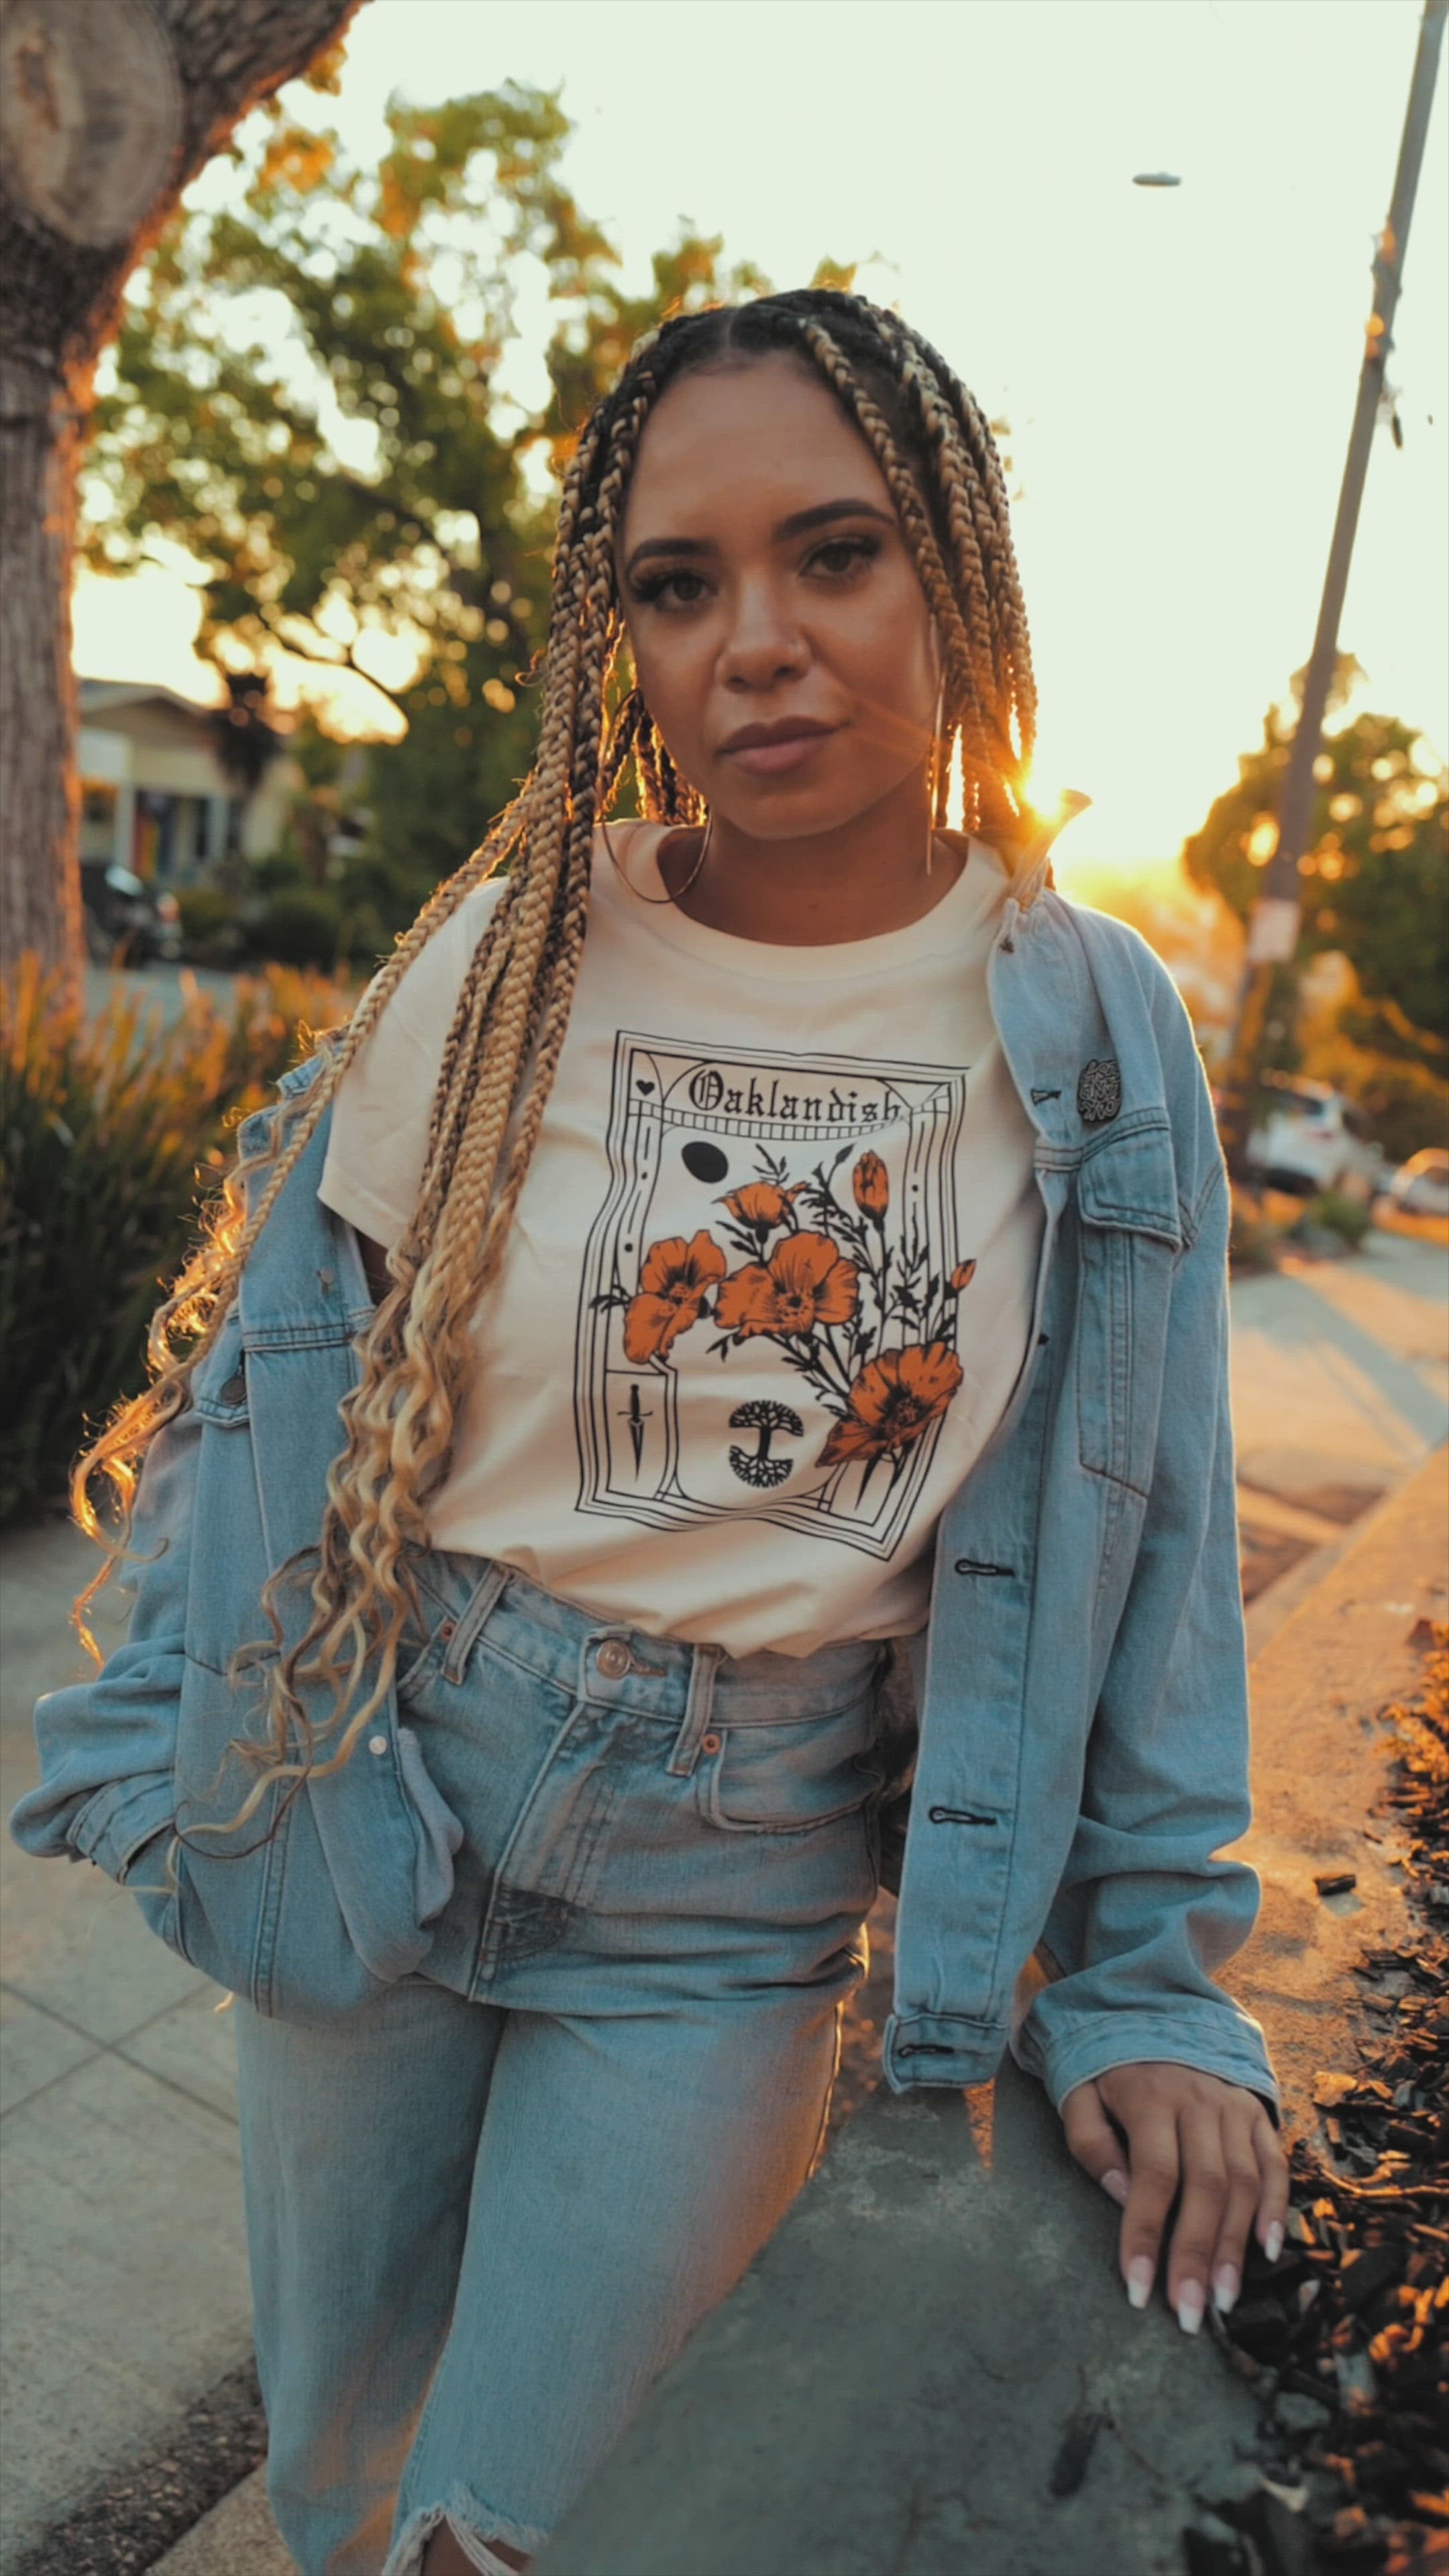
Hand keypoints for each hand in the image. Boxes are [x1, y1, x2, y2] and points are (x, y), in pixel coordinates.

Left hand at [1061, 2060, 1289, 2333]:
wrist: (1152, 2007)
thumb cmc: (1108, 2066)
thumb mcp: (1079, 2092)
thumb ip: (1091, 2144)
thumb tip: (1124, 2196)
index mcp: (1150, 2098)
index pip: (1153, 2177)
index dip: (1146, 2236)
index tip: (1138, 2290)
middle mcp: (1200, 2103)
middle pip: (1206, 2188)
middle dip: (1197, 2257)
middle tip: (1189, 2314)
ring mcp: (1234, 2106)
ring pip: (1244, 2183)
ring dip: (1235, 2247)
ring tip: (1222, 2300)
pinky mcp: (1257, 2112)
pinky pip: (1274, 2164)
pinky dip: (1275, 2209)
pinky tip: (1266, 2252)